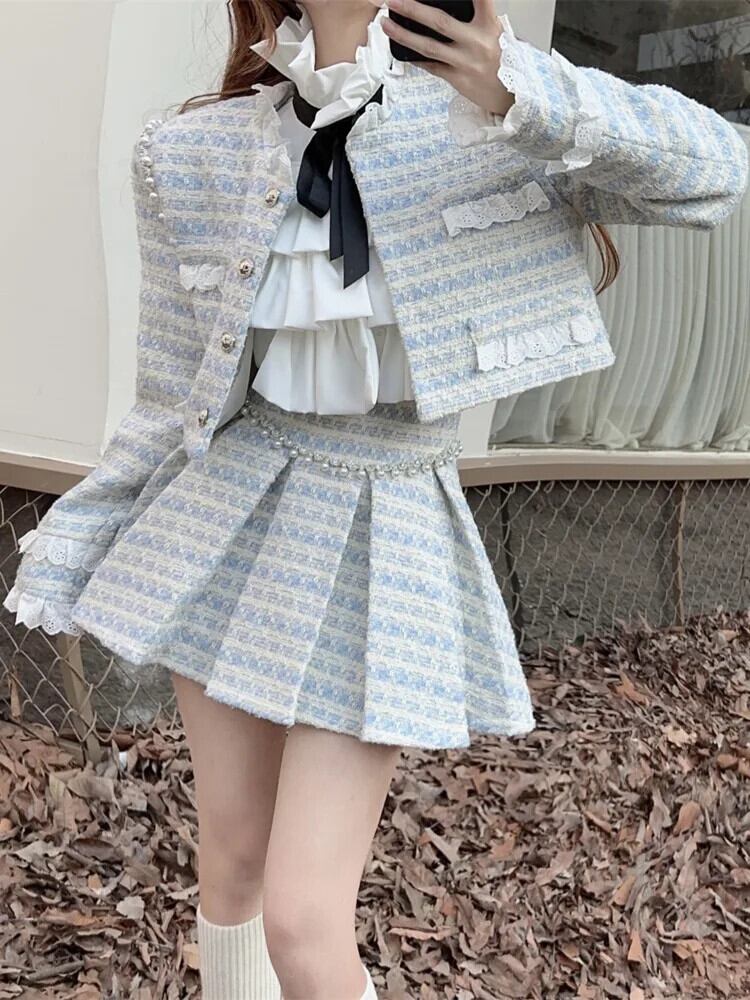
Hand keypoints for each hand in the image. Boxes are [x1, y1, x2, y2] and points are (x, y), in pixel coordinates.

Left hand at [371, 0, 514, 116]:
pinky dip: (415, 57)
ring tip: (386, 24)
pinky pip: (431, 66)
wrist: (511, 95)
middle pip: (439, 21)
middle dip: (413, 9)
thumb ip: (476, 18)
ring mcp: (465, 62)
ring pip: (428, 46)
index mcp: (488, 25)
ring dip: (403, 35)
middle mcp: (476, 42)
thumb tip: (444, 13)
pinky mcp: (458, 79)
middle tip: (393, 0)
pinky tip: (400, 49)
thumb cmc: (501, 60)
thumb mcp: (495, 33)